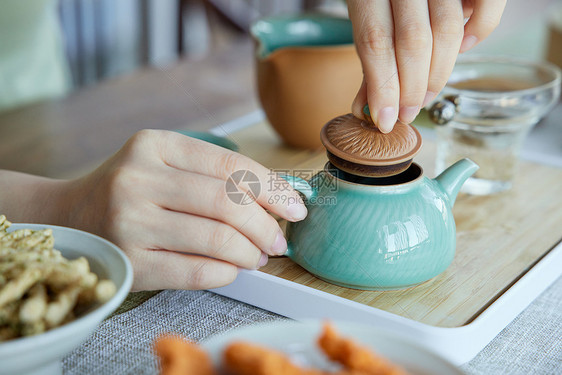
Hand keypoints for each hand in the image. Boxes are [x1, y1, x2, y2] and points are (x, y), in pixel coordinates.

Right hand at [60, 130, 306, 290]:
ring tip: (258, 256)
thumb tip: (278, 201)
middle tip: (279, 240)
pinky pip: (196, 271)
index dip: (272, 188)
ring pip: (216, 239)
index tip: (296, 208)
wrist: (71, 217)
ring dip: (250, 252)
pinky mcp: (129, 261)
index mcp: (154, 145)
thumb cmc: (131, 189)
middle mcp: (138, 179)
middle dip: (266, 226)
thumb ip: (214, 175)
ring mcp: (130, 221)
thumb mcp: (164, 163)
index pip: (230, 165)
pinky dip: (226, 272)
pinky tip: (232, 269)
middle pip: (228, 203)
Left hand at [348, 0, 505, 132]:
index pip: (376, 43)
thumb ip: (370, 59)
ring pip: (447, 30)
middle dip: (412, 88)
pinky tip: (462, 48)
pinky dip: (480, 30)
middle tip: (408, 112)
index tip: (387, 120)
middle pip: (413, 41)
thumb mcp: (366, 17)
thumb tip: (366, 110)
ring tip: (426, 95)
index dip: (383, 88)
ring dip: (439, 73)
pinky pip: (487, 4)